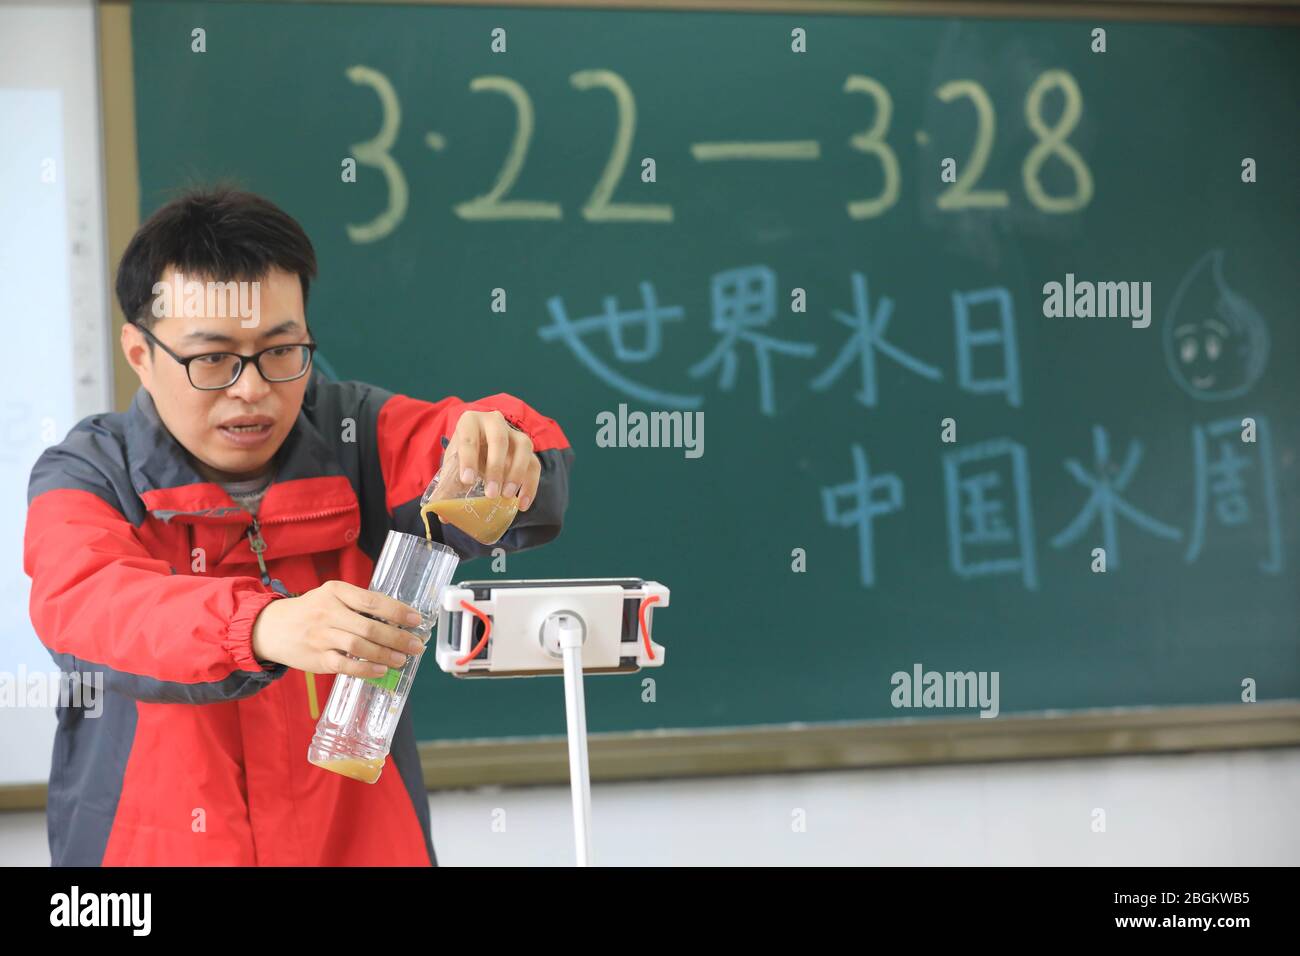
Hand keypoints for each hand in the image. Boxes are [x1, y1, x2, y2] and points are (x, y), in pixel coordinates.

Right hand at [250, 580, 426, 677]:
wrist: (271, 627)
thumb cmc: (311, 611)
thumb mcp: (332, 597)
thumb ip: (358, 604)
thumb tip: (397, 618)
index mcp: (336, 591)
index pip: (373, 601)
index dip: (397, 611)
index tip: (416, 619)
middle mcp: (328, 612)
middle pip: (370, 626)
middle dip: (397, 637)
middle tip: (416, 645)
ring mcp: (321, 636)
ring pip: (359, 646)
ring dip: (385, 654)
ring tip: (402, 659)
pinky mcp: (317, 658)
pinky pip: (345, 665)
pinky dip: (366, 669)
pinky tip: (381, 670)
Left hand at [445, 409, 539, 511]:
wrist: (479, 446)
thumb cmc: (464, 455)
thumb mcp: (452, 464)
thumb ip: (447, 486)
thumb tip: (444, 515)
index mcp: (470, 422)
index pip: (469, 438)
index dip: (468, 459)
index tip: (467, 480)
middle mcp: (495, 422)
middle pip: (499, 439)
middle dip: (496, 467)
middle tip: (491, 493)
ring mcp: (514, 434)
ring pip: (523, 447)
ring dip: (517, 473)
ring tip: (507, 496)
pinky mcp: (527, 449)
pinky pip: (534, 464)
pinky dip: (530, 485)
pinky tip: (522, 504)